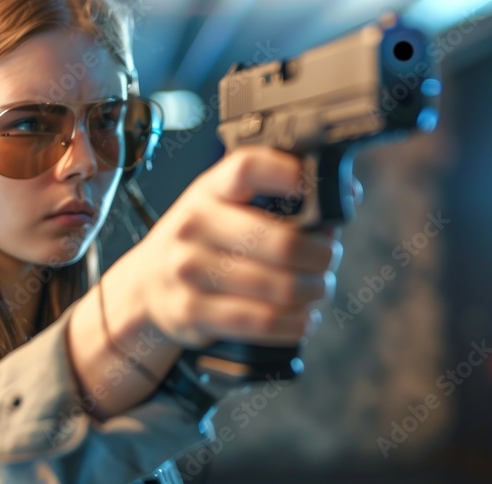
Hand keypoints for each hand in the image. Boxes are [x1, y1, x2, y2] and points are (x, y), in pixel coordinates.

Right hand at [110, 145, 345, 348]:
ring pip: (279, 288)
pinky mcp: (191, 311)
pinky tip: (302, 318)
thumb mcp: (225, 206)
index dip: (289, 172)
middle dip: (321, 257)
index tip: (313, 186)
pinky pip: (261, 322)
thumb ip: (275, 197)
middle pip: (283, 242)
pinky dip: (294, 323)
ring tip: (316, 290)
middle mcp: (195, 225)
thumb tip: (345, 194)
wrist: (146, 285)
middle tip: (327, 260)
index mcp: (209, 190)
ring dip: (312, 293)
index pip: (248, 167)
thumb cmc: (204, 240)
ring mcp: (189, 269)